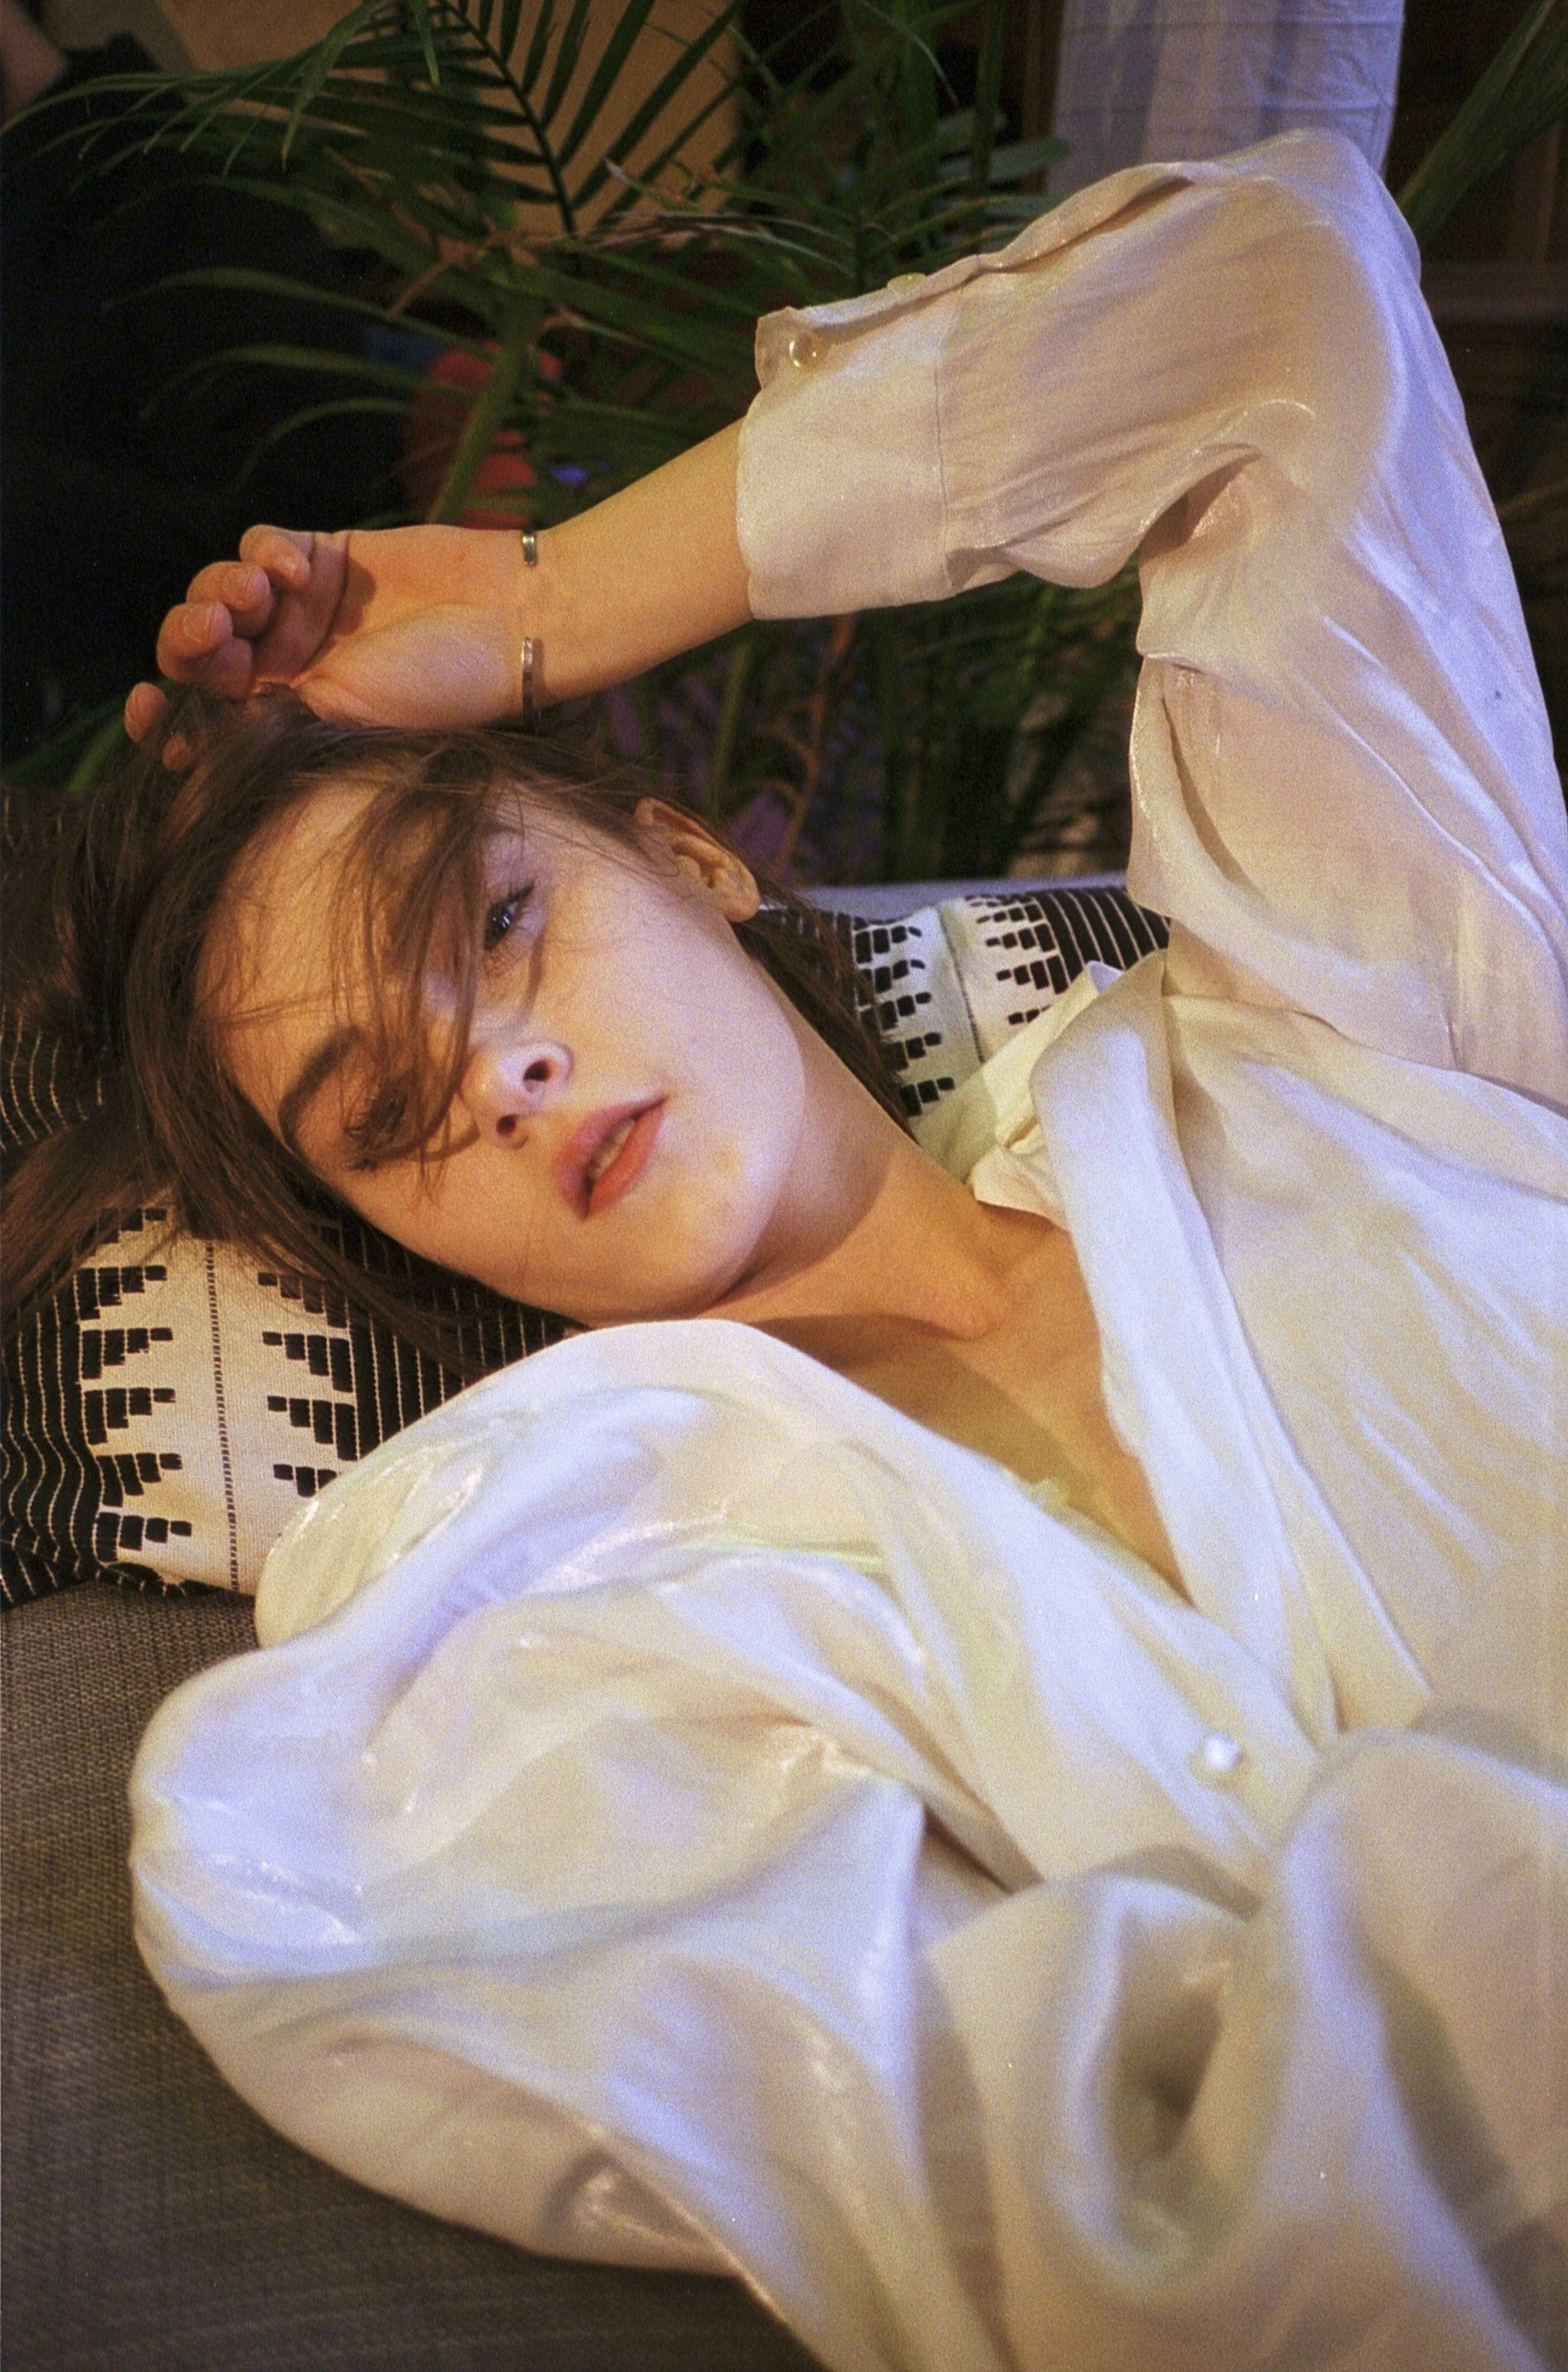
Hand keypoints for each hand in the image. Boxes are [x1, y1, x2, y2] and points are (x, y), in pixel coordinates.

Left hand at [124, 523, 525, 747]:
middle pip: (196, 650)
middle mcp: (285, 669)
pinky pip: (258, 546)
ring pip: (218, 592)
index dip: (163, 714)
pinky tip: (295, 567)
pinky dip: (261, 552)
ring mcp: (299, 610)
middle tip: (217, 632)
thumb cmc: (436, 694)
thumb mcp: (342, 724)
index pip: (202, 721)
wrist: (506, 625)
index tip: (147, 705)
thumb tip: (181, 738)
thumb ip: (262, 722)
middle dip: (190, 638)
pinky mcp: (319, 556)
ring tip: (259, 594)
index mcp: (287, 722)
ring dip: (222, 590)